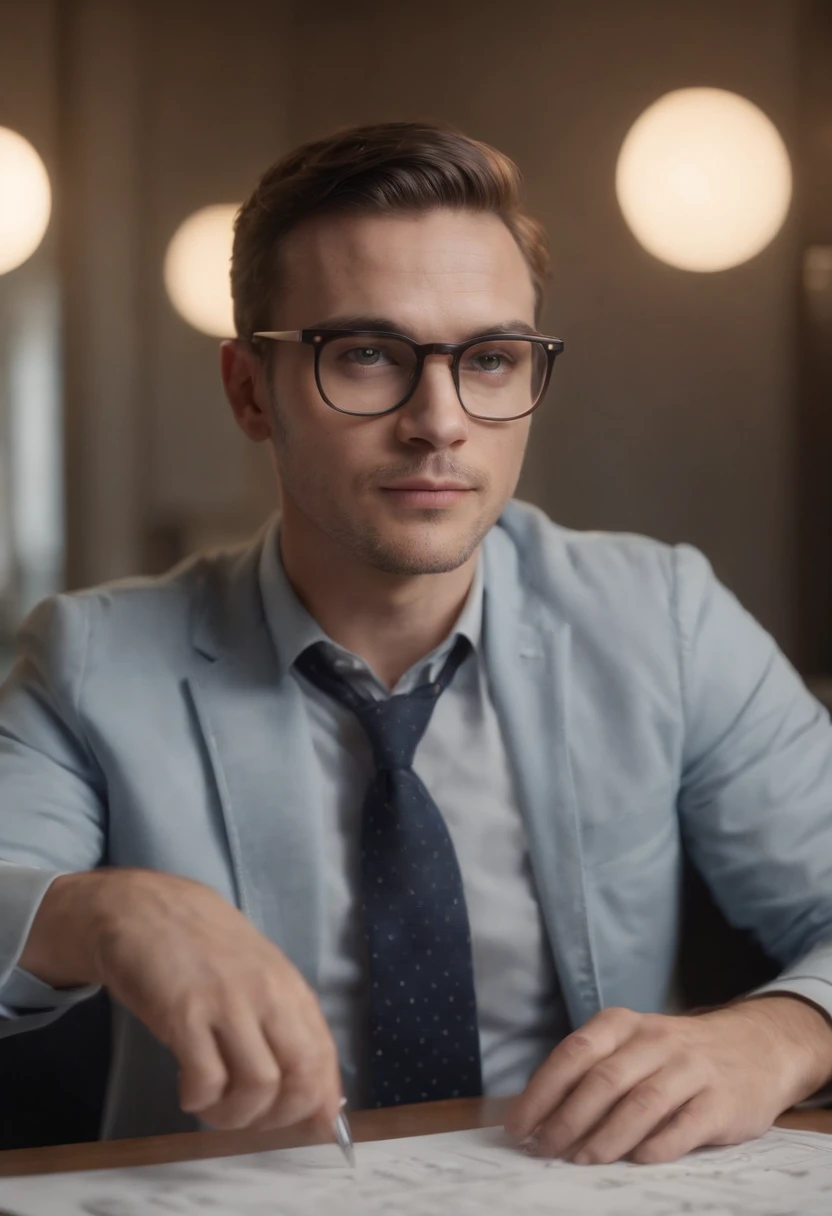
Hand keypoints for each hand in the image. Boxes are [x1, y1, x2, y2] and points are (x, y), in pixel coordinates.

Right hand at [65, 869, 340, 1131]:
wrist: (143, 908)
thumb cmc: (200, 945)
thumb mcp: (256, 974)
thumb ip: (284, 1024)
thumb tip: (314, 1094)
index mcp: (288, 986)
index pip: (323, 1057)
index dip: (316, 1104)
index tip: (300, 1128)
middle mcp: (266, 993)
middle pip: (300, 1076)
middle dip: (279, 1117)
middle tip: (249, 1118)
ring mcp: (227, 1001)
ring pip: (257, 1087)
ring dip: (234, 1115)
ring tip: (212, 1105)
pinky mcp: (184, 1012)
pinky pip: (207, 1079)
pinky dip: (199, 1099)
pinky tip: (187, 1088)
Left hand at [505, 997, 831, 1164]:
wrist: (756, 1047)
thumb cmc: (675, 1056)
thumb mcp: (632, 1047)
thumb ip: (591, 1072)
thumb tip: (535, 1114)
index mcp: (623, 1025)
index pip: (573, 1053)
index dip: (541, 1091)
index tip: (518, 1125)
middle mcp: (655, 1040)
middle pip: (603, 1080)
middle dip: (567, 1118)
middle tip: (544, 1150)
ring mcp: (690, 1069)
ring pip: (641, 1103)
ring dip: (606, 1136)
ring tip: (581, 1160)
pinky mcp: (721, 1101)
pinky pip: (685, 1125)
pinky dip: (658, 1146)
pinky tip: (637, 1162)